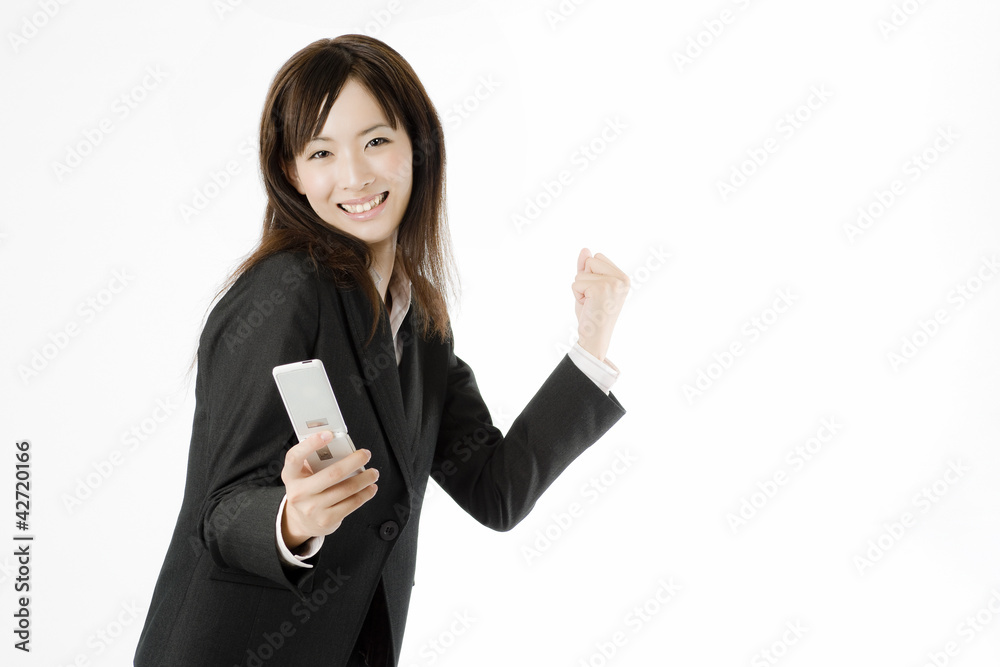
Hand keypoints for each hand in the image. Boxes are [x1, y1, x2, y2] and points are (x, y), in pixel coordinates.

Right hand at [280, 431, 378, 548]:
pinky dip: (365, 494)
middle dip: (354, 461)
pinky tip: (370, 488)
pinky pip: (352, 504)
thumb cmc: (306, 490)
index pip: (295, 457)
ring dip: (365, 478)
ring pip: (346, 489)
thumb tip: (339, 445)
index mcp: (291, 476)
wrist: (301, 521)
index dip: (311, 443)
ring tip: (372, 473)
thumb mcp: (302, 474)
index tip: (329, 434)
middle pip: (332, 473)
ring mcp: (313, 508)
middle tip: (365, 454)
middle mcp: (299, 493)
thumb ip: (315, 459)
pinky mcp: (326, 520)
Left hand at [572, 248, 628, 360]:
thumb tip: (585, 250)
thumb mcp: (589, 286)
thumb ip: (587, 268)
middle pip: (590, 261)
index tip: (596, 292)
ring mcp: (613, 283)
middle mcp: (621, 279)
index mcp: (623, 277)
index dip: (590, 275)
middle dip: (584, 279)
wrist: (594, 336)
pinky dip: (577, 295)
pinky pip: (576, 282)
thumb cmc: (592, 313)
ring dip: (580, 289)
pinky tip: (588, 306)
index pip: (597, 258)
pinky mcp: (601, 289)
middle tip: (592, 298)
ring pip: (581, 272)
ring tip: (590, 303)